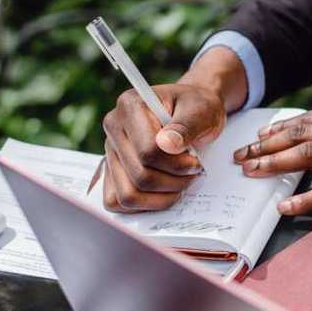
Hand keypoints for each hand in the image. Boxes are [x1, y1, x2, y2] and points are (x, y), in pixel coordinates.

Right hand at [100, 46, 248, 212]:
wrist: (191, 111)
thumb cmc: (196, 109)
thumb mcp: (201, 110)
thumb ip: (186, 126)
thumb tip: (167, 145)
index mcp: (130, 105)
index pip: (148, 151)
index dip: (177, 164)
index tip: (195, 161)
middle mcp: (114, 127)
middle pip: (140, 176)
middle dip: (174, 181)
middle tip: (193, 172)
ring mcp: (110, 151)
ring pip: (128, 195)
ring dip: (162, 197)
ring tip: (180, 182)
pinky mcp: (111, 170)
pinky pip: (116, 201)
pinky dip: (144, 205)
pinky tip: (164, 192)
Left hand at [232, 105, 311, 215]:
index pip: (311, 119)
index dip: (280, 127)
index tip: (260, 134)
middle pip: (299, 134)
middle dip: (265, 145)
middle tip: (241, 155)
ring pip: (305, 156)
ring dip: (272, 164)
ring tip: (250, 173)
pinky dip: (303, 198)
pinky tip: (285, 205)